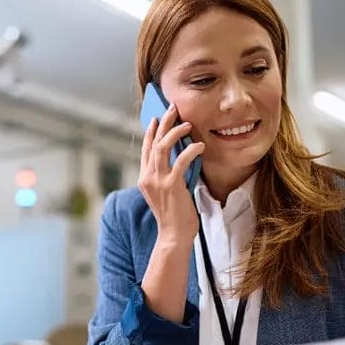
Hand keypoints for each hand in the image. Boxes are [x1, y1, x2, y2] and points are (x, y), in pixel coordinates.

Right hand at [137, 103, 204, 244]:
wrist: (174, 236)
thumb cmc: (175, 216)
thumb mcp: (166, 192)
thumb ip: (168, 175)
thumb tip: (181, 155)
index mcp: (144, 178)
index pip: (146, 149)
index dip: (151, 132)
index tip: (157, 118)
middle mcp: (148, 177)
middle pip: (153, 142)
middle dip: (164, 123)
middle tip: (173, 109)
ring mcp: (158, 181)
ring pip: (162, 147)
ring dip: (175, 132)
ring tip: (188, 124)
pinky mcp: (171, 186)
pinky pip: (181, 161)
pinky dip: (191, 151)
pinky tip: (200, 146)